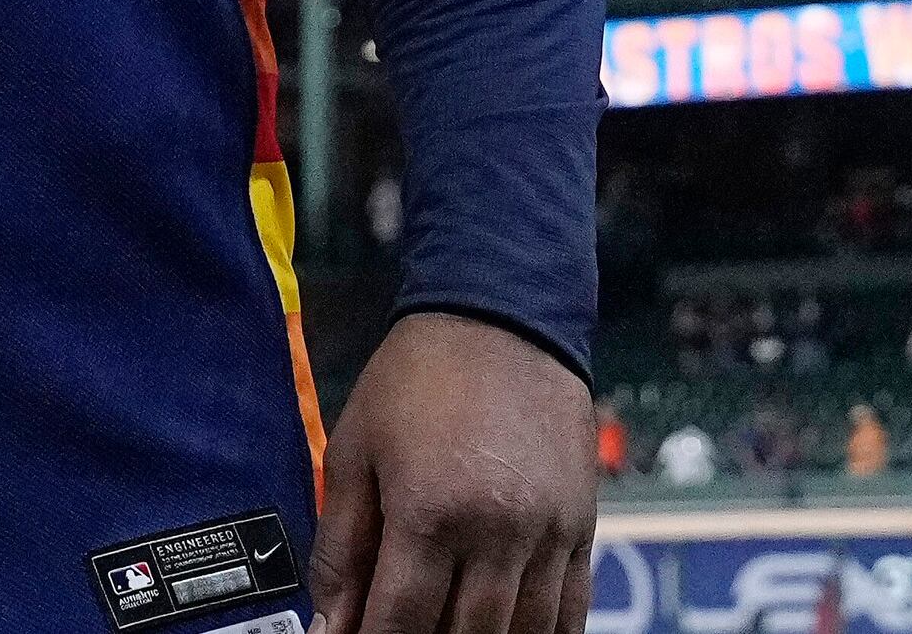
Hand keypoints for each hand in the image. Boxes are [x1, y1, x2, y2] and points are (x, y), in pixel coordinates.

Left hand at [312, 311, 592, 633]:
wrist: (503, 310)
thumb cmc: (421, 376)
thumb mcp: (353, 450)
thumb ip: (339, 547)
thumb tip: (329, 624)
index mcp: (430, 512)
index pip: (399, 623)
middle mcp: (497, 531)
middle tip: (404, 632)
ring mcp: (547, 533)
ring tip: (451, 629)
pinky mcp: (581, 525)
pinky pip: (572, 610)